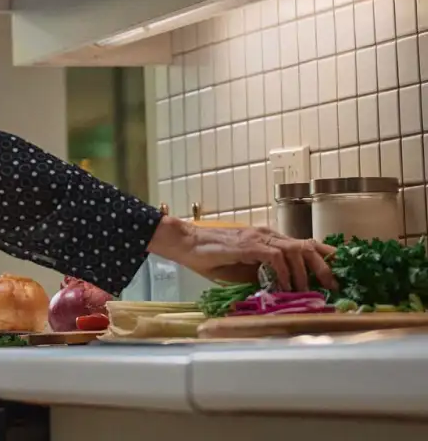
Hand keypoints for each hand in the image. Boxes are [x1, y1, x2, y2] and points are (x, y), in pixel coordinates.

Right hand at [148, 215, 336, 291]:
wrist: (186, 243)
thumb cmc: (211, 257)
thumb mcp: (243, 269)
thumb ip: (263, 275)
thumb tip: (283, 290)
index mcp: (268, 239)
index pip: (304, 243)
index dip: (324, 255)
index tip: (340, 270)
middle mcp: (268, 235)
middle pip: (307, 245)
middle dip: (324, 266)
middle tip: (333, 286)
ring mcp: (258, 238)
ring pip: (294, 249)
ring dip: (305, 272)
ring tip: (309, 290)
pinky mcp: (248, 244)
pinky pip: (274, 256)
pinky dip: (283, 272)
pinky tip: (284, 286)